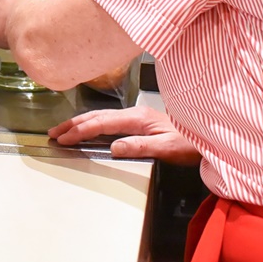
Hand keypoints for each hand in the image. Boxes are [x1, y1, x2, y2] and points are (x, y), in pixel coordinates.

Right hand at [49, 105, 201, 163]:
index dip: (79, 131)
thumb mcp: (166, 148)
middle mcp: (134, 113)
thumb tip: (112, 147)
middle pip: (96, 116)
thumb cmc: (190, 143)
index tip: (62, 138)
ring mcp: (137, 116)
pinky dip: (93, 124)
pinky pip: (109, 120)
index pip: (101, 123)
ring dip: (81, 122)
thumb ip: (139, 146)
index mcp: (137, 119)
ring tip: (64, 129)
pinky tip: (89, 129)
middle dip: (73, 124)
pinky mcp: (140, 121)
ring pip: (101, 116)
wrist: (209, 136)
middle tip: (53, 132)